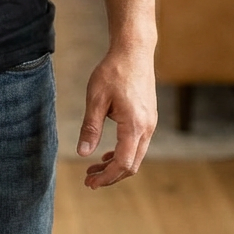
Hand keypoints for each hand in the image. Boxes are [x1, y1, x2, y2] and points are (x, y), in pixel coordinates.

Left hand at [77, 46, 156, 188]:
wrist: (134, 51)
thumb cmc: (113, 71)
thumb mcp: (96, 97)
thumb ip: (91, 127)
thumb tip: (83, 153)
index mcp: (134, 125)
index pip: (123, 163)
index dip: (106, 177)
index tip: (90, 182)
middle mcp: (147, 128)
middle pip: (131, 165)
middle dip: (111, 176)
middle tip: (89, 180)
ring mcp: (150, 124)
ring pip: (136, 156)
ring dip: (116, 166)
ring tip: (95, 168)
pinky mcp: (148, 118)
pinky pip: (138, 144)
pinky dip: (123, 153)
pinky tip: (108, 152)